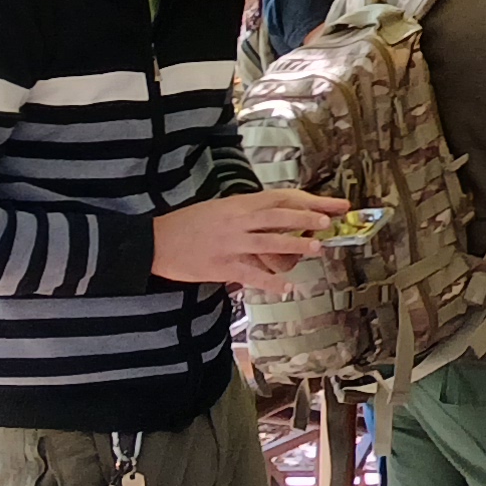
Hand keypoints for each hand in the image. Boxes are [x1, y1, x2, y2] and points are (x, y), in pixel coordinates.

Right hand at [151, 190, 342, 289]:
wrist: (154, 242)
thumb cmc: (188, 224)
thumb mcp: (219, 209)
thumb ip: (247, 213)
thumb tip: (277, 219)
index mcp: (238, 204)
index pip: (280, 198)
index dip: (308, 201)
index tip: (331, 204)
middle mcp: (237, 221)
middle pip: (279, 216)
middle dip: (306, 218)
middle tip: (329, 221)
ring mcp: (230, 244)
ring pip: (269, 242)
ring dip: (295, 245)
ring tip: (318, 248)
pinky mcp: (222, 266)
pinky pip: (251, 274)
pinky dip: (270, 281)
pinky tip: (287, 287)